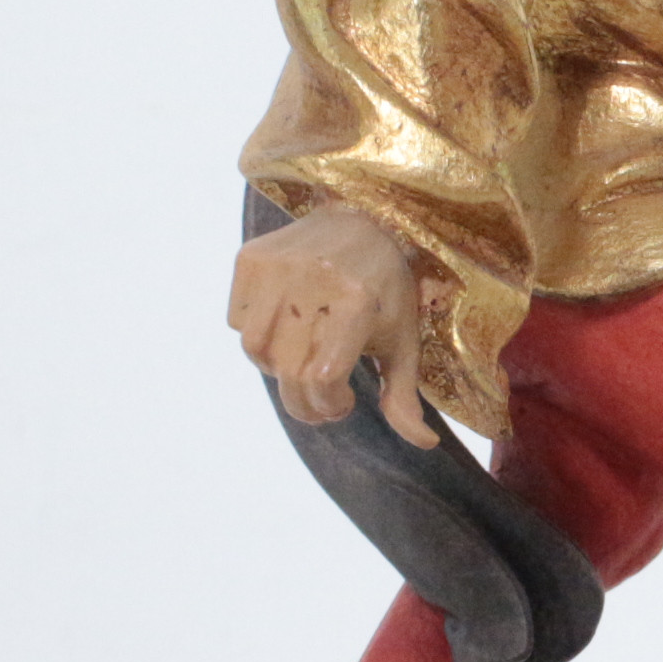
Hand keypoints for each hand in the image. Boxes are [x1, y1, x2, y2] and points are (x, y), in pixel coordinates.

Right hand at [227, 204, 437, 445]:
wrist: (364, 217)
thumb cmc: (389, 289)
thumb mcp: (404, 341)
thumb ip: (405, 396)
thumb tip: (424, 444)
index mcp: (356, 302)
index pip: (321, 378)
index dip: (328, 406)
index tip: (344, 403)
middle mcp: (312, 279)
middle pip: (286, 372)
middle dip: (303, 402)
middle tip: (322, 399)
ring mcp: (277, 265)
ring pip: (253, 349)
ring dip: (276, 368)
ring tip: (303, 359)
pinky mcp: (250, 257)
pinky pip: (237, 320)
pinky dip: (257, 334)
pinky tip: (286, 324)